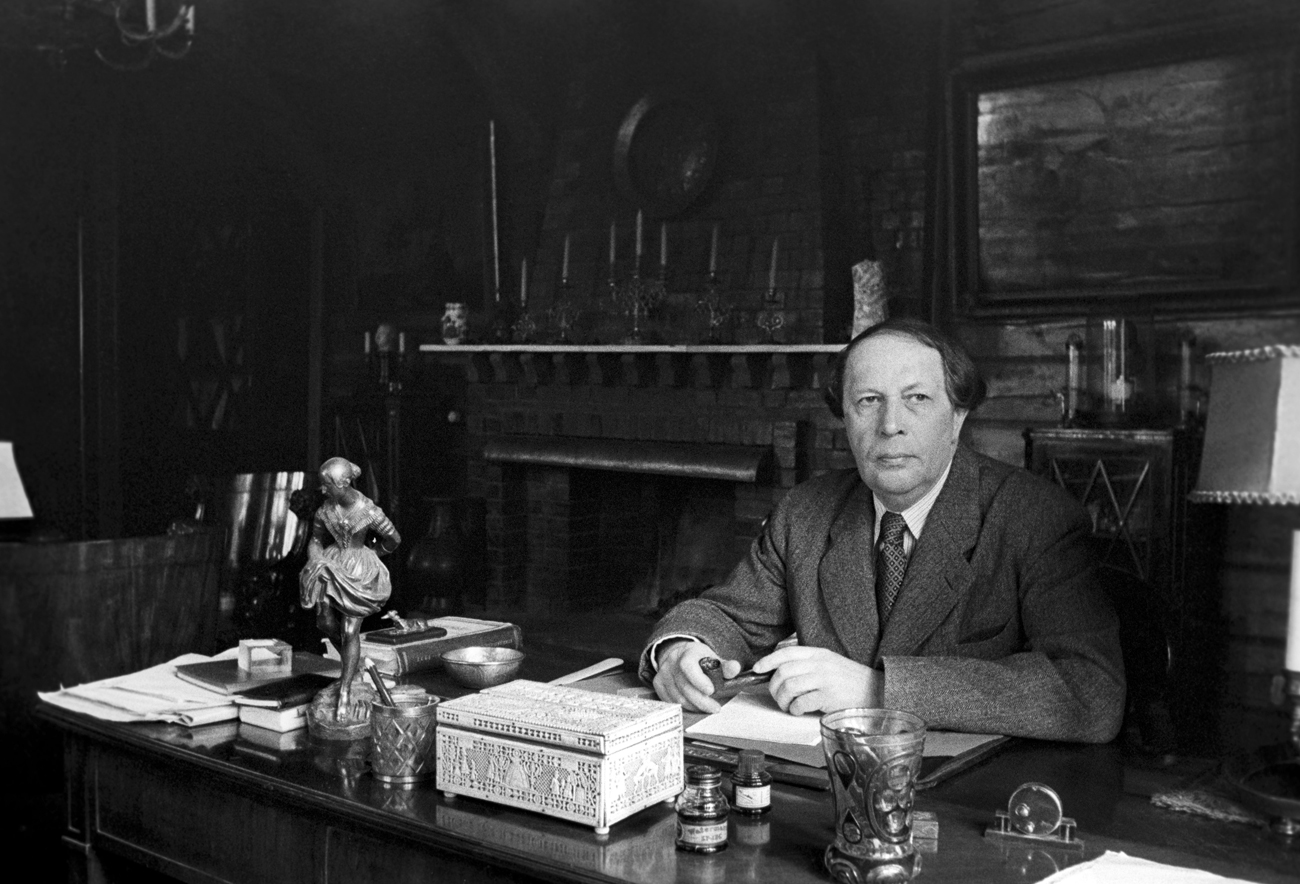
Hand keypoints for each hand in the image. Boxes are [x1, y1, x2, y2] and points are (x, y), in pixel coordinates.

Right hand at [652, 640, 742, 713]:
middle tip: (715, 708)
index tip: (711, 691)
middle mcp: (672, 662)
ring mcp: (663, 673)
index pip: (688, 666)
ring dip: (694, 706)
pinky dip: (684, 706)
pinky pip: (670, 700)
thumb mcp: (713, 659)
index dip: (699, 680)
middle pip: (684, 686)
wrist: (679, 655)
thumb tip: (735, 668)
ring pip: (677, 696)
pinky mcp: (658, 683)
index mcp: (687, 652)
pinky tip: (694, 706)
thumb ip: (725, 666)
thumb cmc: (699, 659)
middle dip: (701, 701)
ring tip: (707, 708)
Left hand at [753, 646, 882, 715]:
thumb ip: (808, 664)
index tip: (758, 668)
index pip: (787, 652)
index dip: (768, 660)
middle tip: (778, 697)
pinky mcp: (828, 696)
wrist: (876, 691)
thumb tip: (781, 672)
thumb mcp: (829, 663)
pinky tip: (800, 711)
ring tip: (789, 706)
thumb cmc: (850, 680)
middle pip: (784, 672)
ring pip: (789, 687)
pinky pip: (801, 702)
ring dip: (783, 701)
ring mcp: (824, 679)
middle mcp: (820, 664)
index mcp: (818, 653)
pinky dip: (795, 709)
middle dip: (774, 687)